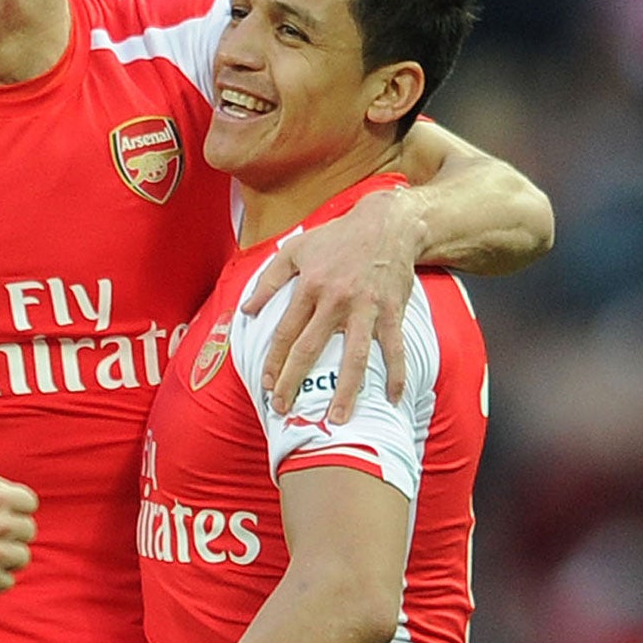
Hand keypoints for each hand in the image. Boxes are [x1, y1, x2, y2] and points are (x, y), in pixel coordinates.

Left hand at [243, 188, 422, 420]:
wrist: (387, 223)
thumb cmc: (337, 237)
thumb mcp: (295, 249)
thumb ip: (268, 280)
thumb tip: (246, 311)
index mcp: (309, 287)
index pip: (285, 332)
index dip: (274, 361)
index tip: (267, 385)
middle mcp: (336, 301)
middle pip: (311, 349)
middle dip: (294, 381)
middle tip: (283, 408)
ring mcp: (366, 308)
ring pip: (355, 357)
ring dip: (346, 390)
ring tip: (338, 419)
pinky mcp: (392, 311)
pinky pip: (394, 348)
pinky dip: (396, 373)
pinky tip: (392, 397)